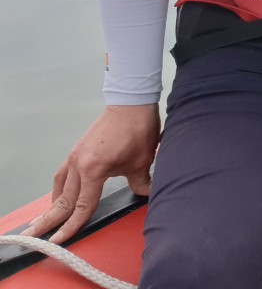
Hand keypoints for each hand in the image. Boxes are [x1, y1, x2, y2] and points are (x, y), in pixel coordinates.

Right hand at [23, 104, 159, 243]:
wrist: (130, 103)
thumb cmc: (137, 130)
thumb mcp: (142, 160)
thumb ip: (141, 182)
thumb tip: (146, 195)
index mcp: (93, 169)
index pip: (82, 205)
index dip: (72, 225)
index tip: (59, 240)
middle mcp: (79, 164)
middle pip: (64, 199)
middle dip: (49, 220)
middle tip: (34, 236)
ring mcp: (75, 156)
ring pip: (60, 187)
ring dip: (51, 205)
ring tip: (41, 222)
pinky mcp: (76, 150)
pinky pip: (62, 174)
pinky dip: (58, 188)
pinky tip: (58, 197)